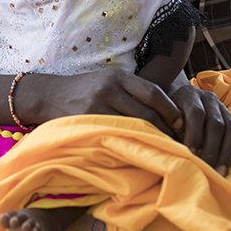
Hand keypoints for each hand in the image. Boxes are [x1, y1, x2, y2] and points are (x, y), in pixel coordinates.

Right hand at [19, 68, 182, 136]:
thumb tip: (168, 113)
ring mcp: (97, 104)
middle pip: (146, 111)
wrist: (49, 95)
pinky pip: (115, 136)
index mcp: (118, 76)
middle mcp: (109, 88)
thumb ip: (132, 92)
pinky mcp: (87, 121)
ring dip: (150, 140)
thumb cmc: (86, 90)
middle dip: (165, 129)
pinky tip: (137, 154)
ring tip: (162, 151)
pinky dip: (129, 146)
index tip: (181, 124)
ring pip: (133, 125)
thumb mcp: (108, 82)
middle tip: (177, 144)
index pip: (153, 92)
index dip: (171, 110)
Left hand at [169, 84, 230, 173]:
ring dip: (226, 153)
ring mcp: (223, 107)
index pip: (197, 113)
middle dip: (211, 150)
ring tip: (219, 172)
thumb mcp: (162, 117)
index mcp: (189, 95)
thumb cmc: (167, 115)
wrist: (178, 100)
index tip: (190, 154)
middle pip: (216, 124)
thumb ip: (168, 129)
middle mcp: (209, 98)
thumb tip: (176, 149)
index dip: (195, 135)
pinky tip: (228, 162)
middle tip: (206, 168)